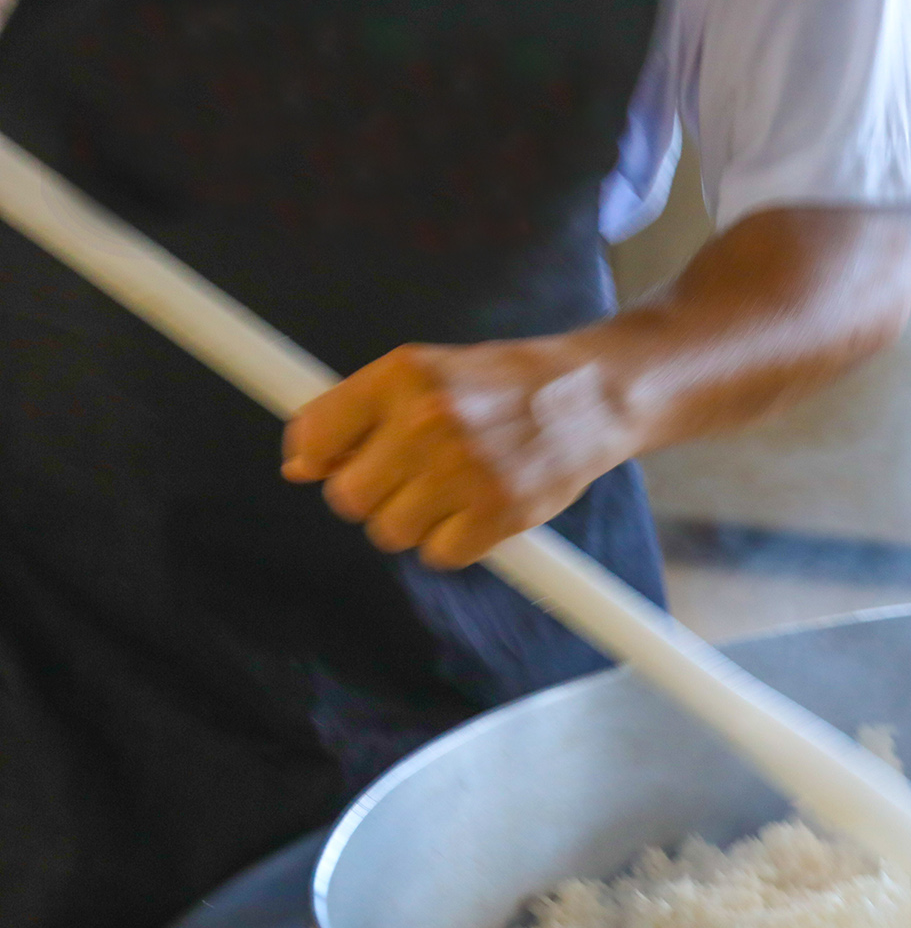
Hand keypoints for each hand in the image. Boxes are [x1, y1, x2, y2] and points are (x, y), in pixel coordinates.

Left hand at [282, 337, 639, 569]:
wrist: (592, 396)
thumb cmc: (503, 386)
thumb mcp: (428, 373)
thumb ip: (361, 412)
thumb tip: (300, 468)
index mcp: (403, 376)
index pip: (314, 437)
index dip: (319, 459)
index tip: (335, 464)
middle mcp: (429, 420)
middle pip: (348, 498)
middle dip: (372, 496)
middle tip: (409, 478)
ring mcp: (465, 469)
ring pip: (391, 532)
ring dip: (414, 522)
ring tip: (449, 492)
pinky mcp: (500, 511)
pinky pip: (440, 554)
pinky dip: (454, 542)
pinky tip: (477, 510)